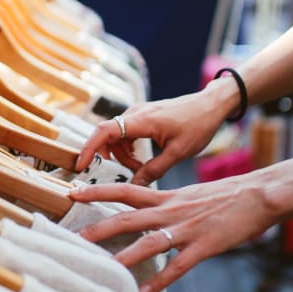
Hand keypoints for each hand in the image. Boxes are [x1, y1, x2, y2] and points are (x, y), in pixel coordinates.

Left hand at [69, 173, 278, 291]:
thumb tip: (146, 212)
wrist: (258, 194)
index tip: (73, 191)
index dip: (97, 190)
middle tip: (75, 237)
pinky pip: (179, 266)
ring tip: (106, 268)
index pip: (125, 189)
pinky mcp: (205, 246)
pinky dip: (162, 279)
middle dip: (99, 227)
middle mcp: (171, 210)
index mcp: (167, 196)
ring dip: (126, 256)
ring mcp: (187, 228)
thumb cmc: (224, 195)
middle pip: (128, 217)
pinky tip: (147, 291)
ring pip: (150, 242)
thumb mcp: (189, 194)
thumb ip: (166, 203)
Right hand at [76, 78, 239, 184]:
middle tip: (125, 172)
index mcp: (142, 120)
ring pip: (116, 136)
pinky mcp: (142, 115)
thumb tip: (134, 186)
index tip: (81, 166)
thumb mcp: (178, 152)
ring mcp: (138, 113)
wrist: (211, 105)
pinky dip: (128, 147)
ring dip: (121, 154)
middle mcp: (135, 113)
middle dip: (110, 156)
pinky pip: (125, 132)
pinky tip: (142, 159)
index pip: (105, 131)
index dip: (90, 148)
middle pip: (107, 135)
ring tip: (141, 168)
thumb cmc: (198, 125)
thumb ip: (154, 170)